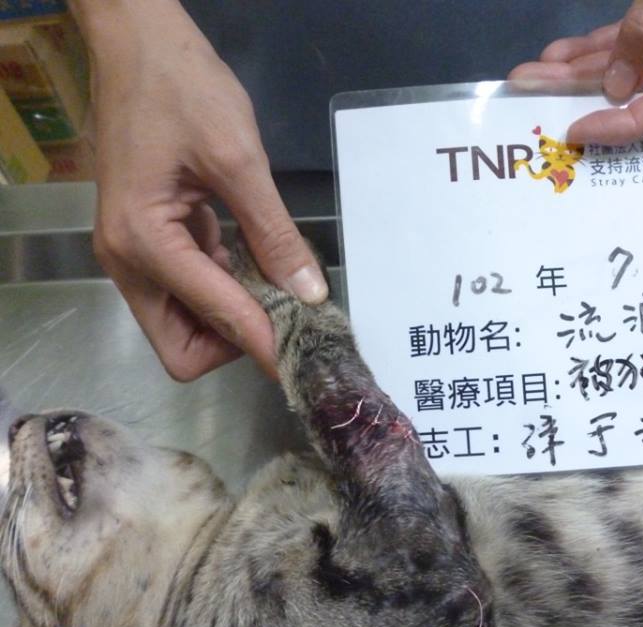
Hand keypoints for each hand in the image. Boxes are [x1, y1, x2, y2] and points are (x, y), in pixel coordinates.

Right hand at [70, 0, 326, 380]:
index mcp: (143, 243)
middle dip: (236, 342)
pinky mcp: (146, 241)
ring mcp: (131, 253)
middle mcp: (126, 261)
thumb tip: (309, 293)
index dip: (263, 343)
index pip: (214, 318)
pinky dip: (223, 289)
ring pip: (184, 324)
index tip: (305, 361)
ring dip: (232, 317)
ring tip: (279, 286)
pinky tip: (255, 265)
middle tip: (286, 314)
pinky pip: (187, 290)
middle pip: (182, 348)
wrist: (139, 42)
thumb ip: (274, 234)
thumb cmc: (183, 88)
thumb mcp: (239, 160)